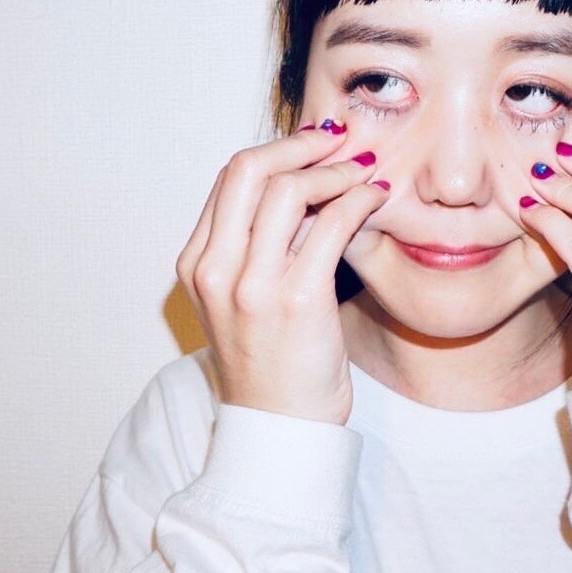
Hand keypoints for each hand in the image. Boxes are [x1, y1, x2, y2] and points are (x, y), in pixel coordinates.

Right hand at [175, 120, 387, 423]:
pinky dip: (357, 199)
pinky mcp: (296, 300)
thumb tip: (307, 187)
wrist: (280, 429)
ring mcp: (252, 285)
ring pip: (288, 189)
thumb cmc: (272, 364)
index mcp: (196, 264)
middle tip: (337, 143)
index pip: (230, 180)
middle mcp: (215, 269)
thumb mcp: (246, 297)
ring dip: (334, 170)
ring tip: (363, 171)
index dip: (276, 152)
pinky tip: (375, 199)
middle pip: (249, 170)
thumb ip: (263, 243)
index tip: (313, 146)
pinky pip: (330, 224)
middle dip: (299, 146)